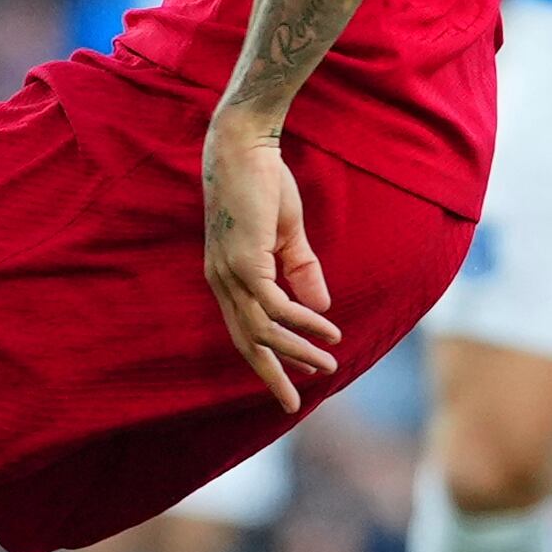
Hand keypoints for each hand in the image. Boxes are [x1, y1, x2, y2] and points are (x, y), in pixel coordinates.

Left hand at [201, 114, 338, 414]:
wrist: (245, 146)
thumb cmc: (262, 185)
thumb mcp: (287, 236)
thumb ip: (300, 272)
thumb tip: (322, 308)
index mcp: (227, 277)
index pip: (244, 330)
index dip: (266, 358)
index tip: (289, 381)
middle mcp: (222, 281)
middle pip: (247, 341)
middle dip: (271, 374)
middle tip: (290, 405)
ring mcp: (230, 273)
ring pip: (263, 329)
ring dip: (297, 350)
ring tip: (328, 366)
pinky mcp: (244, 261)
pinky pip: (275, 305)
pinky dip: (302, 321)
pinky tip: (325, 331)